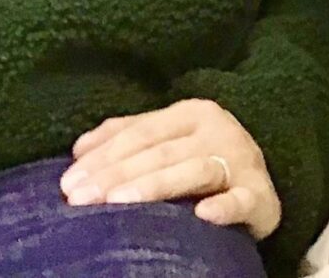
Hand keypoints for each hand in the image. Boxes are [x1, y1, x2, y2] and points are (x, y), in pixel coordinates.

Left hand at [63, 98, 280, 239]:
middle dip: (117, 175)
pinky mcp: (260, 196)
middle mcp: (219, 130)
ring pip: (194, 170)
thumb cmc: (203, 160)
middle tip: (81, 199)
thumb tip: (79, 148)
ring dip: (156, 185)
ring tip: (120, 203)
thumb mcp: (167, 142)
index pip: (142, 132)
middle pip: (161, 152)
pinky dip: (225, 207)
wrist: (260, 184)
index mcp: (194, 113)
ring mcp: (242, 162)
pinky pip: (242, 200)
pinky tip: (202, 215)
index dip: (104, 156)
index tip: (68, 182)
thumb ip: (127, 138)